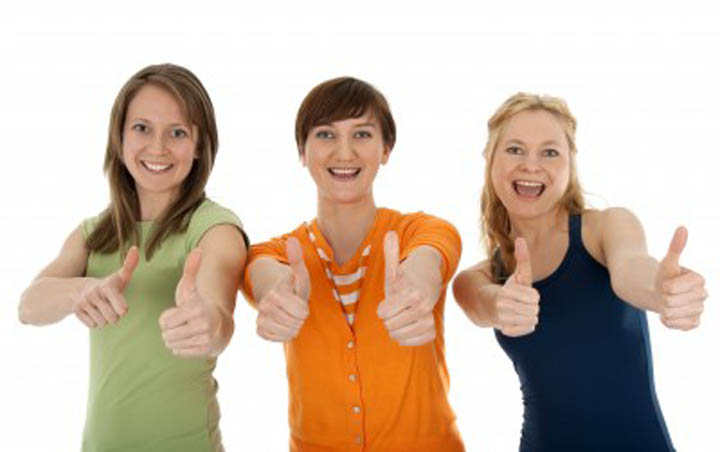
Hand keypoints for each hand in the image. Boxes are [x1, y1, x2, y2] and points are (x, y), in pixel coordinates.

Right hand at [73, 246, 138, 327]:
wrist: (79, 288)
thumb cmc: (108, 285)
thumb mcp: (119, 277)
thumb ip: (130, 265)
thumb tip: (135, 248)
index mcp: (107, 286)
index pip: (121, 309)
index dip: (122, 309)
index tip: (122, 307)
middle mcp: (94, 294)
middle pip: (113, 319)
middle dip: (114, 316)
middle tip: (110, 306)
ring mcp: (83, 302)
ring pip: (102, 323)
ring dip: (104, 319)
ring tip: (101, 308)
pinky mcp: (76, 310)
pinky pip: (92, 325)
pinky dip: (94, 322)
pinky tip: (92, 312)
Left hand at [159, 248, 219, 357]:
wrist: (222, 326)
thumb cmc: (200, 306)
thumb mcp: (193, 289)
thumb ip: (191, 269)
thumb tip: (198, 249)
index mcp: (196, 308)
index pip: (164, 322)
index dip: (167, 318)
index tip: (178, 314)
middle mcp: (202, 324)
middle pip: (167, 335)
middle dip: (170, 331)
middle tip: (181, 325)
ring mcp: (205, 339)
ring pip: (172, 344)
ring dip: (174, 340)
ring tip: (185, 332)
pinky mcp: (206, 351)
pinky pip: (179, 353)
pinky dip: (181, 348)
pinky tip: (190, 341)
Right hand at [256, 237, 310, 341]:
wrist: (275, 295)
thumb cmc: (291, 285)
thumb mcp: (299, 273)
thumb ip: (297, 259)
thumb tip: (292, 240)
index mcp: (276, 292)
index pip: (301, 311)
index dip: (304, 308)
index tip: (300, 302)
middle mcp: (265, 305)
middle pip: (295, 323)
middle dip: (300, 318)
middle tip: (296, 309)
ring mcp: (261, 318)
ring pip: (287, 333)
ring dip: (294, 327)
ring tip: (291, 317)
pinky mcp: (259, 329)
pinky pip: (277, 339)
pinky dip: (284, 334)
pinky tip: (283, 324)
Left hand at [377, 231, 439, 345]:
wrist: (426, 289)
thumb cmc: (404, 280)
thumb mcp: (395, 269)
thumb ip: (391, 254)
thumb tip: (390, 233)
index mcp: (411, 293)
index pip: (382, 313)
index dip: (383, 307)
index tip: (391, 300)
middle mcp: (422, 308)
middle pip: (389, 326)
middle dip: (389, 317)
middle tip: (397, 307)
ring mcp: (428, 321)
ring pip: (396, 336)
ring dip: (395, 328)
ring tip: (402, 315)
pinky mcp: (431, 333)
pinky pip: (408, 343)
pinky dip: (405, 337)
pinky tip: (408, 325)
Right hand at [494, 238, 539, 336]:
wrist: (485, 306)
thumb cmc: (505, 288)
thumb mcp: (516, 274)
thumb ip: (522, 258)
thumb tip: (521, 238)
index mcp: (504, 295)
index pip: (534, 297)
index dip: (531, 294)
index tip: (523, 292)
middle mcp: (502, 309)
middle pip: (534, 309)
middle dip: (531, 304)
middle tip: (522, 301)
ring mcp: (504, 322)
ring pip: (533, 320)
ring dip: (530, 314)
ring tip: (521, 309)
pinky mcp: (507, 331)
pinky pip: (530, 329)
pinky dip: (527, 324)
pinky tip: (518, 318)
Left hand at [656, 227, 706, 330]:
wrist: (660, 294)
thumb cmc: (664, 277)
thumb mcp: (667, 262)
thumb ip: (676, 247)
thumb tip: (682, 227)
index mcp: (699, 280)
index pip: (676, 287)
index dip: (666, 286)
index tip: (665, 284)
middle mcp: (703, 295)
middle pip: (672, 301)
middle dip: (663, 297)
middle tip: (665, 294)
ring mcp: (700, 310)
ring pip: (674, 313)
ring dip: (664, 309)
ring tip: (666, 303)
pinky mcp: (694, 323)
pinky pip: (679, 325)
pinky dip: (669, 321)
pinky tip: (668, 314)